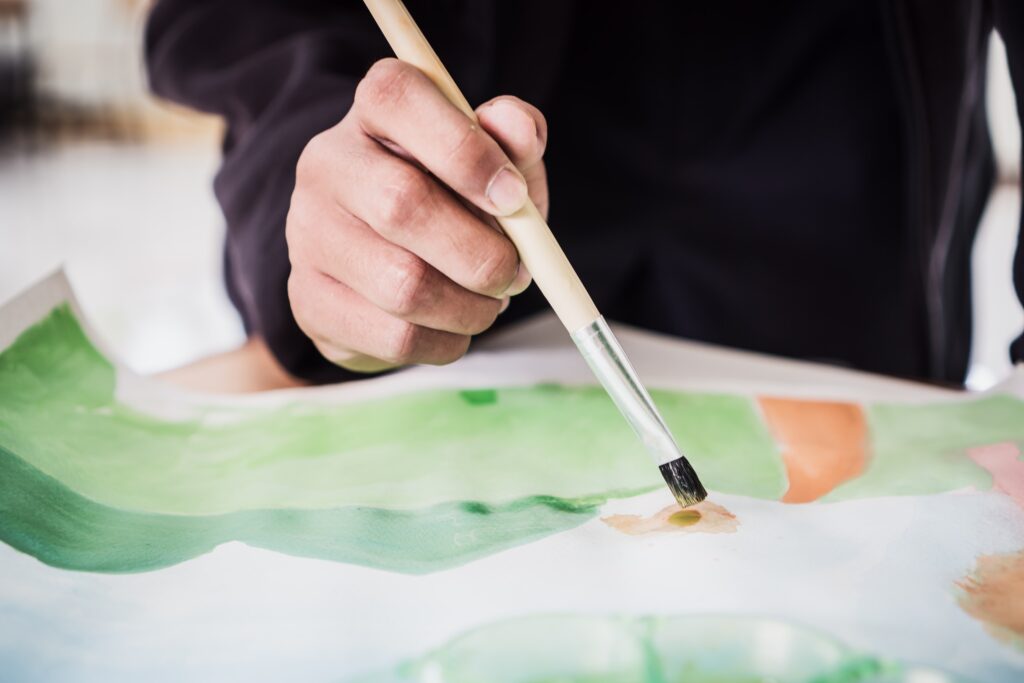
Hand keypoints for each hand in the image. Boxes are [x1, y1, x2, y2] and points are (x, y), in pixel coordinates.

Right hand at [286, 58, 547, 372]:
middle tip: (515, 274)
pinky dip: (445, 342)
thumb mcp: (496, 161)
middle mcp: (326, 163)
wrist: (391, 262)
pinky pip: (392, 336)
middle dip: (481, 252)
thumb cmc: (455, 198)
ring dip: (470, 306)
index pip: (398, 99)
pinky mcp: (308, 300)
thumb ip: (515, 137)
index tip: (513, 196)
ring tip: (490, 303)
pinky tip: (455, 328)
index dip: (464, 149)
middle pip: (402, 204)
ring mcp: (307, 233)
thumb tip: (516, 127)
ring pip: (401, 284)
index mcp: (373, 109)